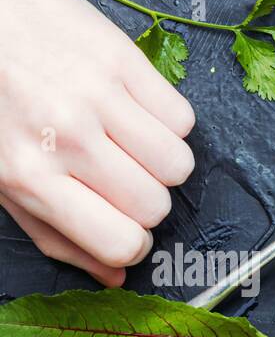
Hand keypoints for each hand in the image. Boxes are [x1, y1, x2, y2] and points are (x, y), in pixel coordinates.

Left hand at [0, 0, 195, 286]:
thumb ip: (54, 234)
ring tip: (130, 143)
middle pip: (155, 206)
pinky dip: (168, 122)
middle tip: (120, 178)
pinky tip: (135, 111)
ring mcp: (97, 96)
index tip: (125, 227)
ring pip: (178, 165)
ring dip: (162, 163)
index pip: (122, 243)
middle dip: (146, 201)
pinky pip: (183, 118)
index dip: (132, 244)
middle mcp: (67, 138)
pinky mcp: (121, 59)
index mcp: (29, 177)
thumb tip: (115, 277)